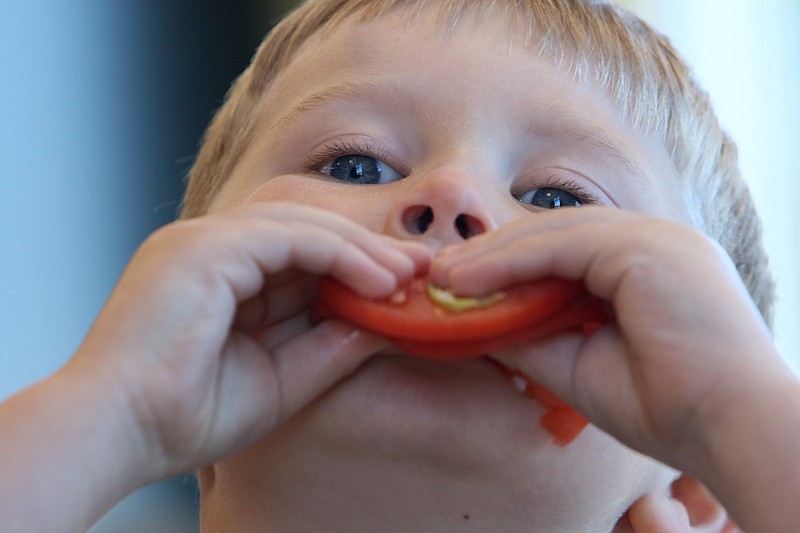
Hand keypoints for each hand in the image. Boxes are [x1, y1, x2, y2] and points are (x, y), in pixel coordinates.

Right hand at [70, 201, 430, 480]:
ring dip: (360, 248)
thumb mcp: (280, 380)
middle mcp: (209, 248)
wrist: (116, 434)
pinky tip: (378, 278)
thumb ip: (329, 346)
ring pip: (301, 224)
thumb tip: (382, 322)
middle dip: (367, 248)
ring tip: (407, 273)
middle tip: (420, 264)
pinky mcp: (204, 247)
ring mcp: (202, 241)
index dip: (355, 264)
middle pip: (306, 231)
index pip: (301, 255)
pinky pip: (288, 236)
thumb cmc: (185, 416)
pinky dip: (338, 253)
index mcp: (220, 276)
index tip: (404, 282)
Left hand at [430, 207, 783, 467]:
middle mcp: (652, 242)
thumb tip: (476, 323)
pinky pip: (561, 245)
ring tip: (442, 276)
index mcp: (644, 268)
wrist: (729, 429)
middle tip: (439, 274)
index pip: (563, 251)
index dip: (509, 265)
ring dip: (491, 255)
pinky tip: (467, 279)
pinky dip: (510, 261)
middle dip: (492, 254)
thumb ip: (530, 336)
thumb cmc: (666, 408)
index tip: (460, 285)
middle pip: (553, 235)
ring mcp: (652, 238)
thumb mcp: (578, 366)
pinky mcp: (644, 246)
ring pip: (553, 233)